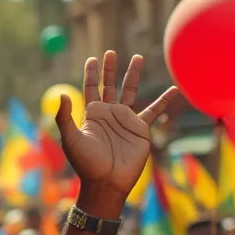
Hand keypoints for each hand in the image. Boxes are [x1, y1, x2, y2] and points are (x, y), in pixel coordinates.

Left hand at [55, 52, 177, 209]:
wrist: (106, 181)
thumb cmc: (86, 163)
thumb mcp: (71, 139)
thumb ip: (65, 117)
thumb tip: (61, 94)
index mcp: (91, 114)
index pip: (90, 88)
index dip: (91, 74)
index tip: (92, 59)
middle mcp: (108, 113)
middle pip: (110, 85)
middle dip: (110, 69)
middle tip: (110, 52)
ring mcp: (125, 119)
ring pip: (131, 91)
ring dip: (133, 75)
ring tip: (137, 57)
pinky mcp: (140, 128)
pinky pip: (154, 111)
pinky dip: (164, 100)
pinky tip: (173, 89)